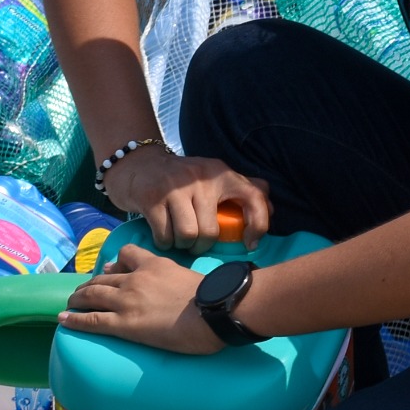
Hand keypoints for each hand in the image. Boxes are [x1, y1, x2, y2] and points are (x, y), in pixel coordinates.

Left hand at [58, 245, 225, 353]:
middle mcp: (134, 279)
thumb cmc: (211, 298)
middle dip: (89, 284)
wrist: (213, 311)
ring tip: (70, 303)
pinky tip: (64, 319)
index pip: (127, 255)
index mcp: (153, 265)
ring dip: (78, 299)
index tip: (109, 271)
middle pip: (103, 278)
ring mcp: (127, 301)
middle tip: (82, 292)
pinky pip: (92, 320)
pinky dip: (75, 319)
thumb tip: (170, 282)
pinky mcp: (124, 324)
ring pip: (92, 295)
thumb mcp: (189, 275)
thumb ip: (174, 276)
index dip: (115, 264)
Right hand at [100, 145, 271, 254]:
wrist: (137, 163)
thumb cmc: (180, 179)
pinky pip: (165, 236)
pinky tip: (163, 235)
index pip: (254, 197)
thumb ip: (242, 189)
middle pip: (211, 231)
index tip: (250, 243)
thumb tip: (272, 209)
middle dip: (202, 245)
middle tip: (195, 242)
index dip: (259, 225)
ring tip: (178, 239)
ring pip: (189, 236)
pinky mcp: (152, 199)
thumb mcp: (211, 176)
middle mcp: (202, 178)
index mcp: (221, 173)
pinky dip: (165, 243)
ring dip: (183, 246)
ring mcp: (176, 188)